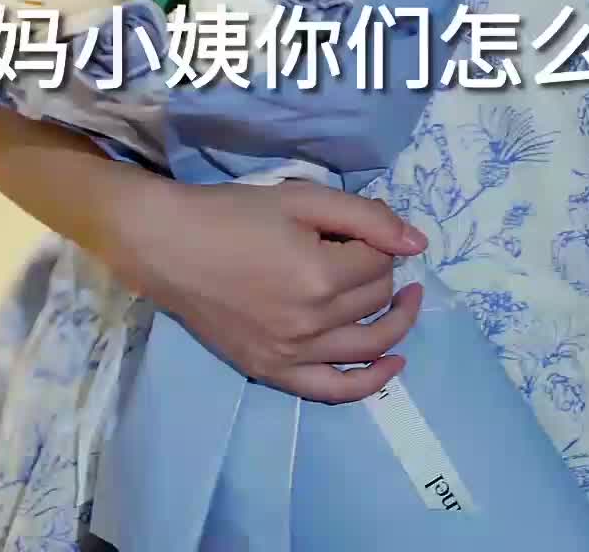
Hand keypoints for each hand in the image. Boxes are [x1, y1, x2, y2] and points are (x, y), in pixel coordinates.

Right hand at [111, 174, 427, 401]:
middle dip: (382, 270)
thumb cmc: (233, 214)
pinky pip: (333, 390)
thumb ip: (365, 217)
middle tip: (367, 250)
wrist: (170, 247)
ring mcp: (292, 355)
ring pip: (368, 344)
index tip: (358, 227)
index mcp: (321, 274)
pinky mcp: (273, 372)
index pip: (380, 260)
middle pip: (375, 298)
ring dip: (396, 322)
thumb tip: (418, 243)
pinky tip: (392, 363)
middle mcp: (312, 323)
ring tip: (408, 300)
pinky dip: (369, 382)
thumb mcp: (302, 198)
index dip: (378, 239)